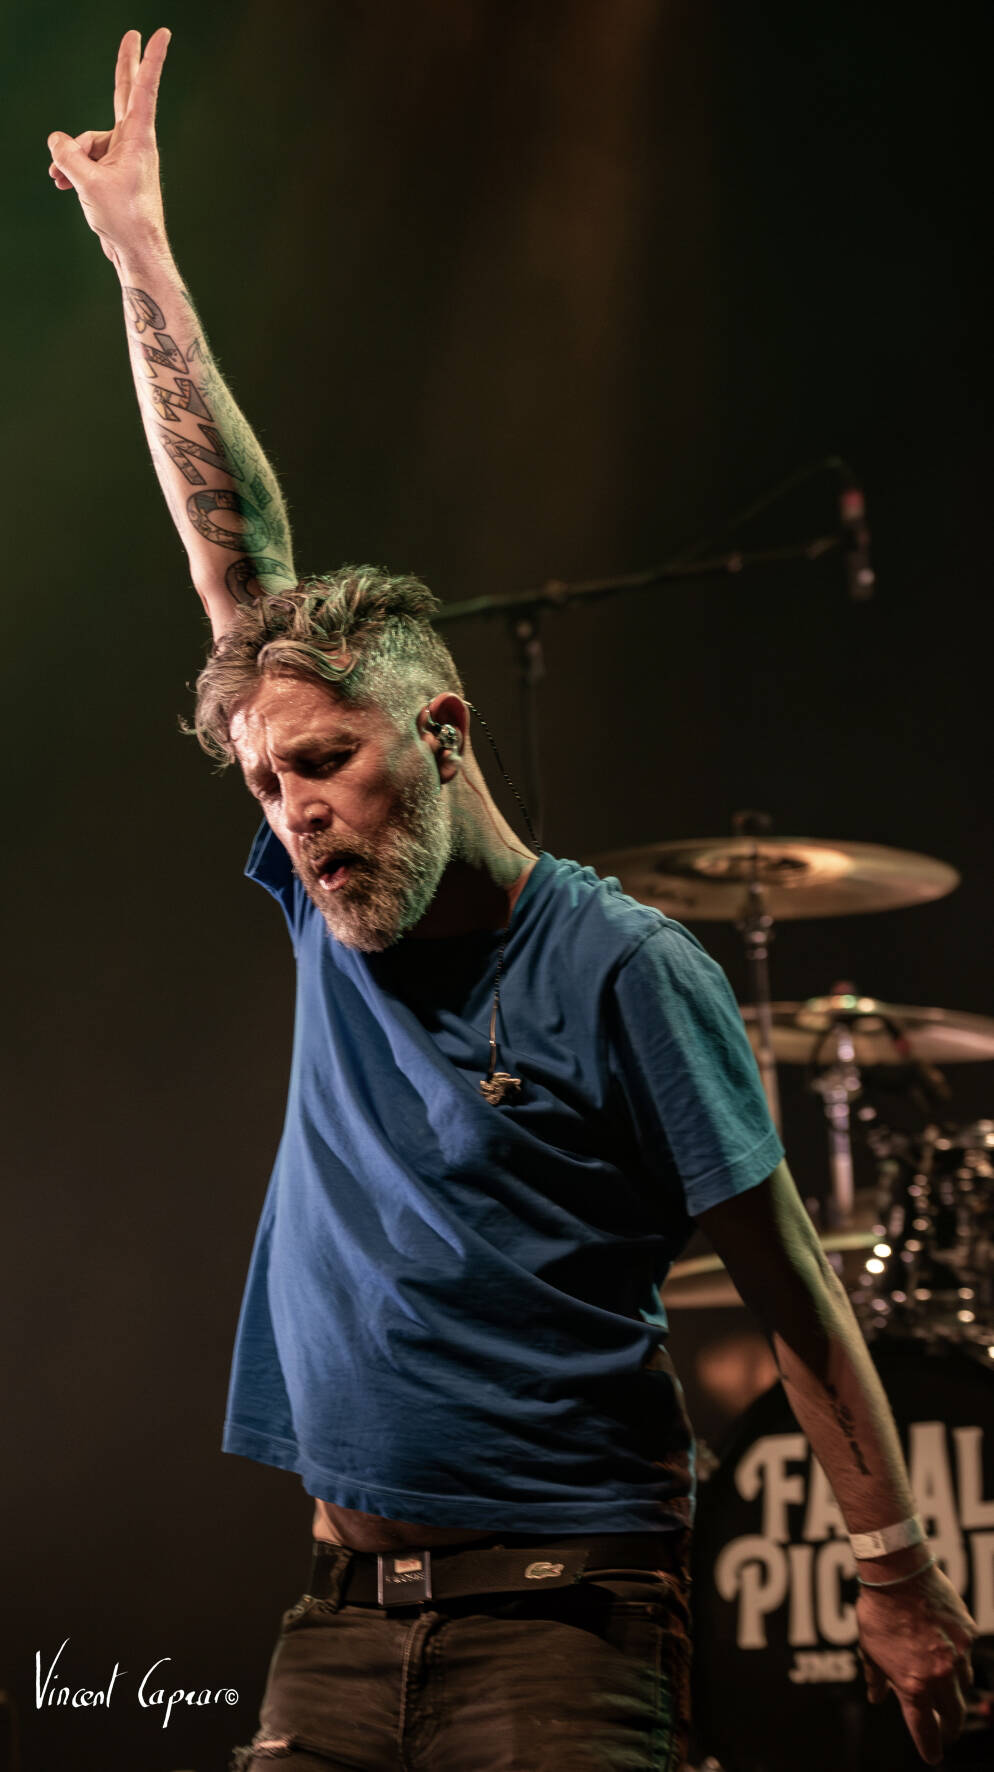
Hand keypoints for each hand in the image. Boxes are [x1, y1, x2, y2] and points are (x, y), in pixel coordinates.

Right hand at [46, 28, 170, 268]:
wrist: (135, 252)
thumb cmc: (123, 218)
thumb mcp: (87, 182)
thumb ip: (68, 154)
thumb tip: (57, 140)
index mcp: (138, 138)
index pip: (143, 89)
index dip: (150, 59)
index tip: (161, 34)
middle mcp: (133, 142)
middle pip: (124, 93)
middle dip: (124, 64)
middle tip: (133, 34)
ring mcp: (123, 157)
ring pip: (88, 141)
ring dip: (70, 159)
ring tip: (62, 181)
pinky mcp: (114, 173)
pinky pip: (87, 160)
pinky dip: (73, 170)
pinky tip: (63, 184)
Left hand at [856, 1561, 976, 1763]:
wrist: (897, 1574)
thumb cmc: (877, 1613)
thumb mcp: (869, 1650)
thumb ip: (876, 1679)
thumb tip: (877, 1698)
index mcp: (913, 1686)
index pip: (925, 1731)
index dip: (930, 1747)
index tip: (932, 1756)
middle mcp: (940, 1676)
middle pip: (954, 1716)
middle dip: (950, 1727)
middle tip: (945, 1731)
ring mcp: (958, 1655)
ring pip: (965, 1687)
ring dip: (955, 1692)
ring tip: (945, 1688)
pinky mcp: (969, 1634)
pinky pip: (968, 1656)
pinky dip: (959, 1660)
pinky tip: (948, 1651)